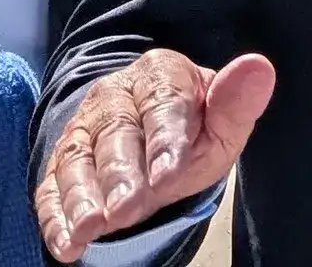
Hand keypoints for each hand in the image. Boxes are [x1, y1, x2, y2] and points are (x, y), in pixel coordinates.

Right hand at [36, 48, 275, 260]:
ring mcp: (84, 128)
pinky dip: (54, 215)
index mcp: (160, 75)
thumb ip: (236, 103)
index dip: (166, 141)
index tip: (169, 177)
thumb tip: (259, 68)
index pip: (163, 105)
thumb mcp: (221, 122)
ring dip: (81, 197)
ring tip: (89, 230)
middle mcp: (115, 95)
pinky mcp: (60, 160)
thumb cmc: (193, 130)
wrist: (150, 132)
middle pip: (116, 133)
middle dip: (120, 175)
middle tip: (126, 210)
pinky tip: (65, 243)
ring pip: (77, 159)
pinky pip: (51, 185)